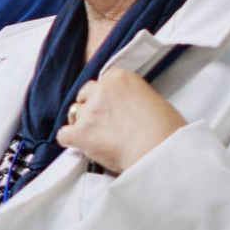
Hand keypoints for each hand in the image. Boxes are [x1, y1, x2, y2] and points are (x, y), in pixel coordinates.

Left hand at [55, 67, 187, 173]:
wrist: (159, 152)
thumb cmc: (166, 130)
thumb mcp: (152, 99)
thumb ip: (131, 96)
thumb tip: (124, 107)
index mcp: (120, 77)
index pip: (102, 81)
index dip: (105, 96)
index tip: (112, 108)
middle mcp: (101, 90)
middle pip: (85, 94)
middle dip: (91, 107)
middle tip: (104, 122)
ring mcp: (89, 111)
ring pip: (74, 114)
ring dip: (83, 124)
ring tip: (98, 138)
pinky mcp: (80, 133)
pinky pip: (63, 134)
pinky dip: (70, 140)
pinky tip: (81, 145)